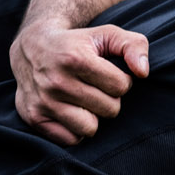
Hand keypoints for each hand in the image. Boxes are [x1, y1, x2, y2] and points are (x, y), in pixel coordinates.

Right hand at [10, 23, 148, 145]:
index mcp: (75, 59)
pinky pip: (71, 139)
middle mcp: (56, 82)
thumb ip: (134, 46)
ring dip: (93, 116)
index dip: (121, 80)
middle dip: (108, 98)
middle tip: (94, 86)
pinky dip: (75, 129)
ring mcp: (43, 102)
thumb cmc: (78, 43)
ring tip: (83, 99)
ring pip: (91, 128)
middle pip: (110, 109)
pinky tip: (70, 110)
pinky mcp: (34, 117)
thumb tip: (143, 72)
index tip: (108, 73)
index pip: (121, 86)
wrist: (31, 47)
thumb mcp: (107, 34)